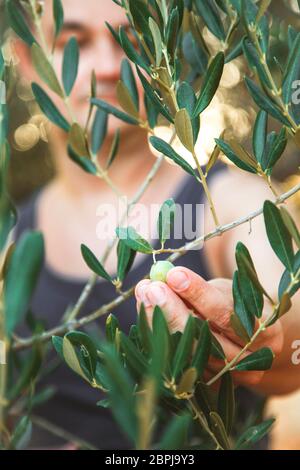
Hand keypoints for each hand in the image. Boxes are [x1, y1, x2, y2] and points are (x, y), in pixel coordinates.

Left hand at [135, 266, 283, 387]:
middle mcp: (248, 363)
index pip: (227, 314)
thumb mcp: (228, 294)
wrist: (253, 344)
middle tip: (152, 287)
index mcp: (265, 334)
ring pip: (188, 353)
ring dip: (161, 323)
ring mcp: (228, 378)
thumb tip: (163, 276)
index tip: (174, 275)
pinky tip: (145, 317)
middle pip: (205, 339)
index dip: (199, 294)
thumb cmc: (238, 309)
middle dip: (174, 310)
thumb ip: (201, 289)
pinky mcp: (209, 386)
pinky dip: (160, 339)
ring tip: (144, 296)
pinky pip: (179, 363)